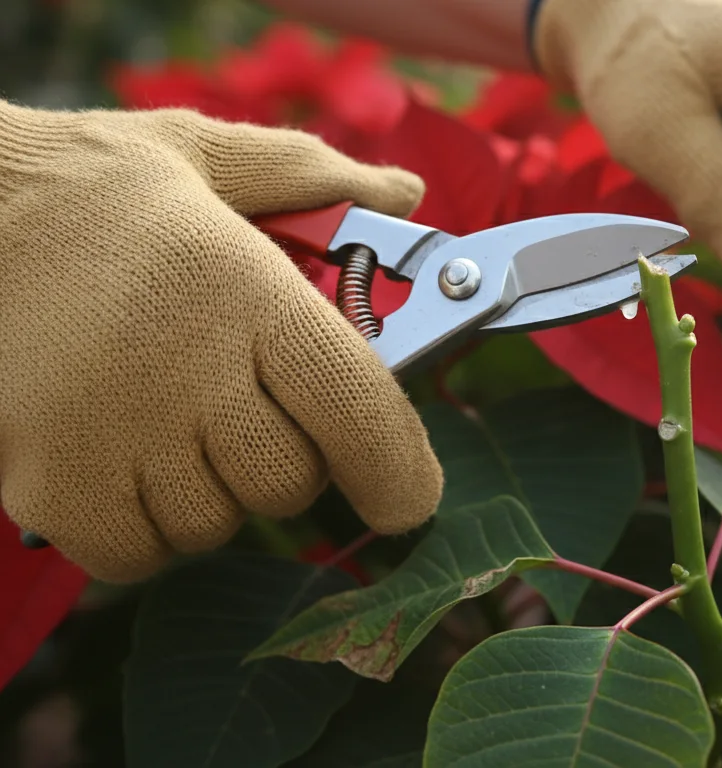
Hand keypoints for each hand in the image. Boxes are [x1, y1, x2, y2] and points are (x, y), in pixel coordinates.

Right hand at [0, 103, 442, 582]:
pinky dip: (143, 531)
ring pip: (216, 524)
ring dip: (212, 494)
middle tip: (244, 410)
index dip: (397, 468)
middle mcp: (189, 370)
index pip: (357, 408)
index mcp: (247, 291)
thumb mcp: (206, 155)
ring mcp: (114, 436)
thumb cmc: (89, 190)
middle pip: (289, 483)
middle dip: (287, 461)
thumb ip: (316, 178)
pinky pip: (137, 555)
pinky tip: (123, 467)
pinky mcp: (50, 486)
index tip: (409, 498)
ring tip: (169, 423)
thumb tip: (407, 195)